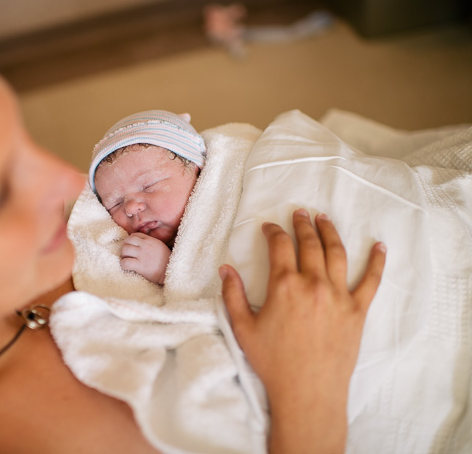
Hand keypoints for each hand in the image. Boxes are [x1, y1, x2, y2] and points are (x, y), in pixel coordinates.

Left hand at [120, 232, 170, 284]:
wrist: (171, 271)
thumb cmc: (167, 261)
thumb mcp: (160, 246)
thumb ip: (150, 243)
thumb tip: (141, 244)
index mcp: (150, 240)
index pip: (134, 235)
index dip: (130, 241)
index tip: (131, 247)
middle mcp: (145, 245)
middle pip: (127, 241)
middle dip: (125, 247)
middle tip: (127, 255)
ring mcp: (142, 255)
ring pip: (124, 250)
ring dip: (123, 256)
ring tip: (127, 260)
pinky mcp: (140, 265)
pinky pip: (125, 262)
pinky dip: (123, 265)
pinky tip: (127, 267)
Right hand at [220, 209, 385, 452]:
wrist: (308, 391)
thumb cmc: (273, 362)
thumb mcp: (243, 328)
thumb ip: (233, 295)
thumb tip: (225, 269)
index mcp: (284, 286)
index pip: (279, 246)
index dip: (273, 232)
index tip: (269, 227)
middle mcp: (313, 283)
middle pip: (309, 243)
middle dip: (302, 224)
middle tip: (299, 213)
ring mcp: (338, 295)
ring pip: (336, 253)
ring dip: (330, 232)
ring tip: (324, 219)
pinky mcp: (357, 311)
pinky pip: (371, 281)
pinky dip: (377, 261)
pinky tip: (380, 246)